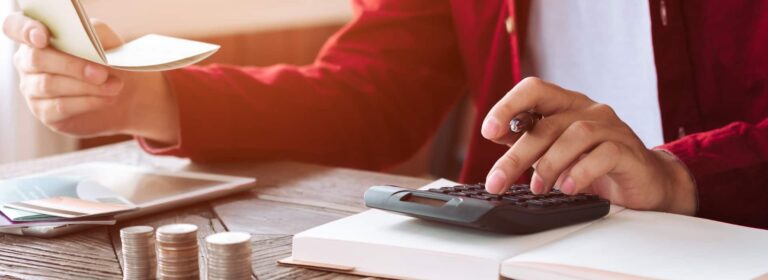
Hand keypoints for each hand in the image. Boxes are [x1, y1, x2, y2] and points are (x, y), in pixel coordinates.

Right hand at [2, 13, 178, 143]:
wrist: (125, 93)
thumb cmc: (109, 61)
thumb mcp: (107, 41)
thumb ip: (95, 33)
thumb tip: (86, 38)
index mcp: (37, 35)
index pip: (15, 27)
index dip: (25, 30)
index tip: (42, 38)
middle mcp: (27, 61)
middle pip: (37, 59)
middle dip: (72, 66)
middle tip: (102, 74)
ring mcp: (32, 88)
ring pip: (49, 85)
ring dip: (86, 86)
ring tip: (114, 86)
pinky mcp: (44, 112)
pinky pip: (60, 106)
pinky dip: (87, 102)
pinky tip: (107, 99)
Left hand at [481, 77, 696, 214]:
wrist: (644, 182)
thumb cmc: (595, 164)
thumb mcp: (555, 151)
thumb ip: (529, 140)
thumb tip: (497, 135)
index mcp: (566, 104)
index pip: (533, 89)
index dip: (508, 106)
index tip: (488, 131)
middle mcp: (588, 110)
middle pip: (547, 124)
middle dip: (517, 156)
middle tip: (497, 181)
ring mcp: (611, 127)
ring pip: (574, 135)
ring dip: (549, 165)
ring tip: (538, 189)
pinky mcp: (628, 150)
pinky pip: (603, 154)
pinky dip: (581, 171)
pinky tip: (568, 188)